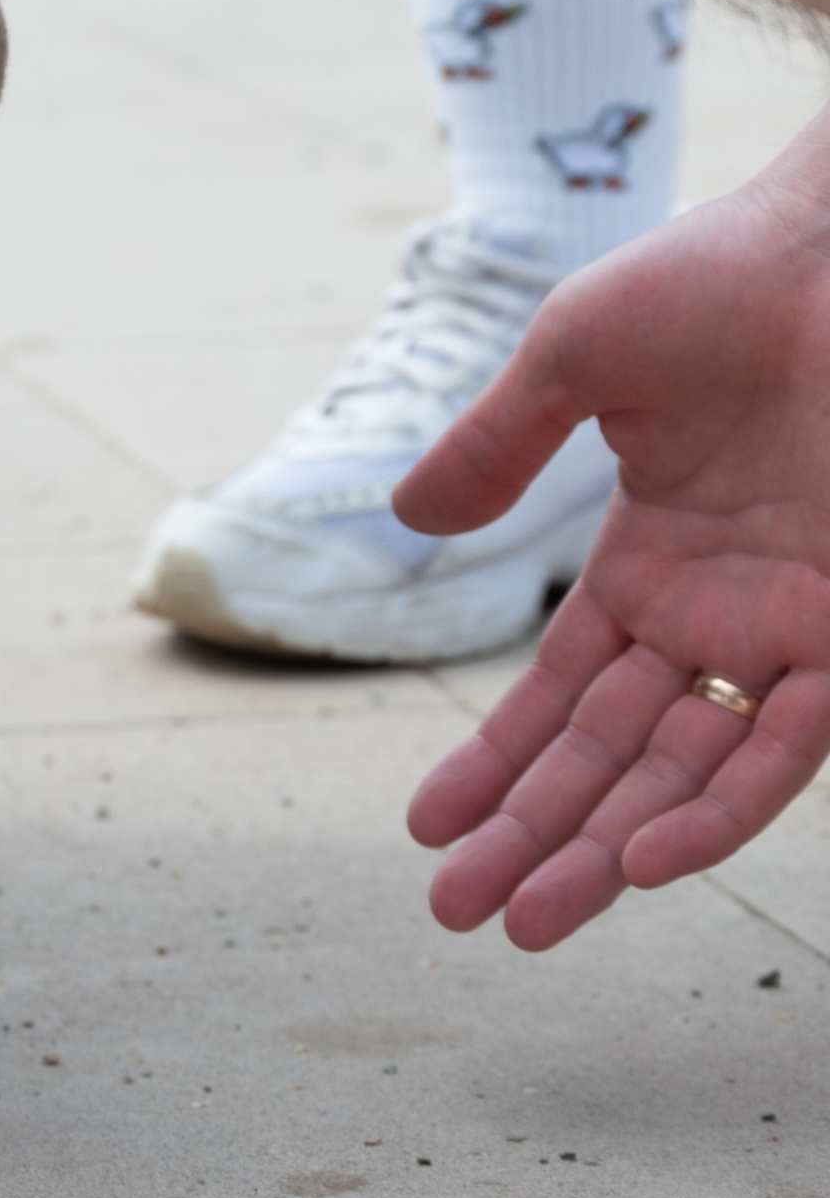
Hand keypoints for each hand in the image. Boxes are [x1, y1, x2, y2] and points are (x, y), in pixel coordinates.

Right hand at [401, 112, 829, 947]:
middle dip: (536, 838)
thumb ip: (496, 446)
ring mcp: (787, 628)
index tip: (427, 828)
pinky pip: (787, 746)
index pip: (564, 696)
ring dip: (612, 850)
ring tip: (536, 918)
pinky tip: (645, 856)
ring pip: (692, 775)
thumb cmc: (716, 278)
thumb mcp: (572, 360)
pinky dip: (721, 807)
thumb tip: (409, 519)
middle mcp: (720, 618)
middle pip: (614, 757)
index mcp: (652, 564)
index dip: (496, 764)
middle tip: (458, 914)